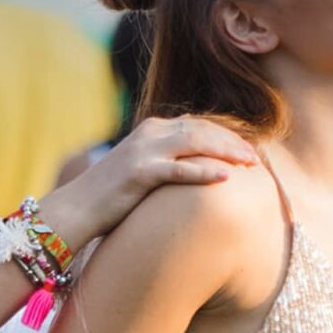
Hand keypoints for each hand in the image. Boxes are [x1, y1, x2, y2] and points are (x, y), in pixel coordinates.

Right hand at [40, 115, 258, 247]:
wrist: (76, 208)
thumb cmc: (110, 195)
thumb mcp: (141, 169)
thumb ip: (166, 160)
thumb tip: (197, 168)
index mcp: (151, 129)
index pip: (198, 124)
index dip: (226, 135)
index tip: (248, 150)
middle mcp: (149, 133)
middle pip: (202, 129)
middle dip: (232, 142)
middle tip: (256, 158)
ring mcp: (143, 151)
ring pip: (195, 142)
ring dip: (226, 151)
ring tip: (250, 164)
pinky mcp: (139, 172)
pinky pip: (179, 169)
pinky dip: (204, 172)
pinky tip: (225, 178)